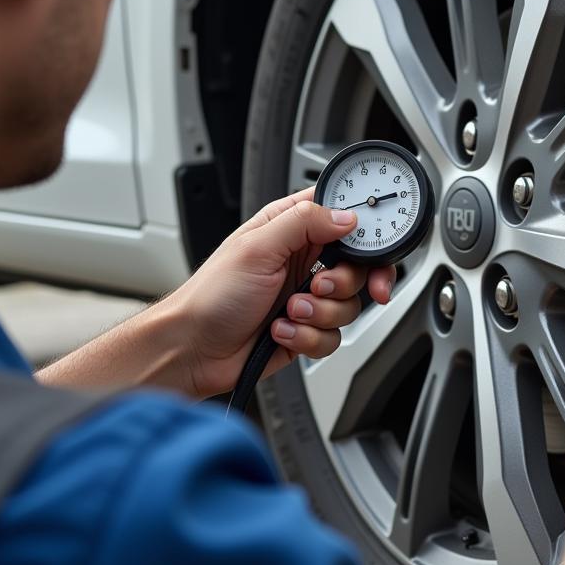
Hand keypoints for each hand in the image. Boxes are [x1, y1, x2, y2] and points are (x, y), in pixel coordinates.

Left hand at [164, 188, 395, 397]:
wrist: (194, 349)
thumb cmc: (211, 295)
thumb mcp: (256, 247)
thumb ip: (304, 223)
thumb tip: (346, 216)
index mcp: (290, 229)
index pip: (342, 217)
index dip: (363, 233)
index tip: (370, 251)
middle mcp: (302, 261)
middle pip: (356, 266)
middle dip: (343, 282)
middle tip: (319, 286)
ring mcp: (306, 297)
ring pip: (348, 305)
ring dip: (319, 313)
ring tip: (288, 312)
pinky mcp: (305, 329)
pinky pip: (333, 336)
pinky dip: (307, 337)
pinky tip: (280, 331)